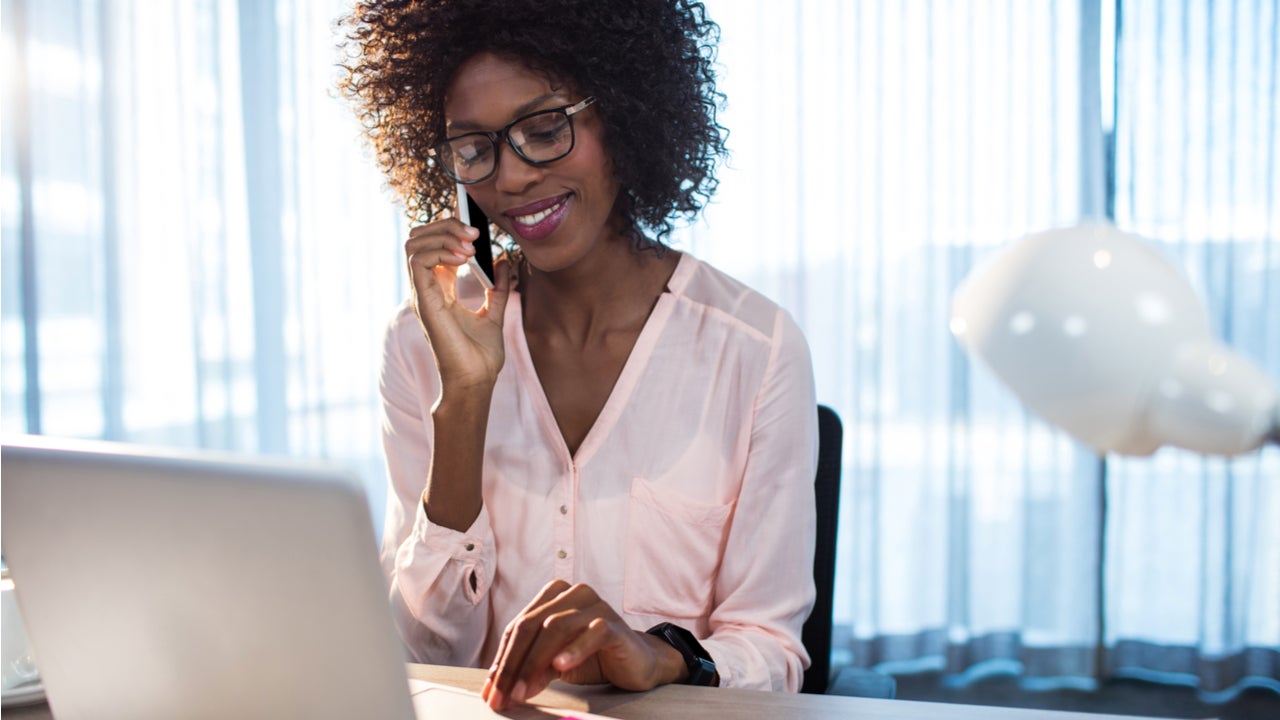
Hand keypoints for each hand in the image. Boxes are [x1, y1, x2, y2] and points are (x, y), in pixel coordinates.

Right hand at [404, 219, 515, 391]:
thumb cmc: (480, 356)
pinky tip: (463, 257)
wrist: (476, 380)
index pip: (434, 245)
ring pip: (414, 244)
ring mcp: (423, 293)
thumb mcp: (493, 313)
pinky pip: (418, 260)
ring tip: (470, 245)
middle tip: (474, 233)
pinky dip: (440, 250)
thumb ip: (496, 287)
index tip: (475, 226)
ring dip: (443, 235)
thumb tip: (503, 260)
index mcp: (441, 289)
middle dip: (445, 226)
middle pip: (420, 239)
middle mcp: (428, 288)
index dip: (450, 229)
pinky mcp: (424, 300)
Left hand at [480, 580, 686, 710]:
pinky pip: (592, 632)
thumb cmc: (593, 657)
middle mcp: (572, 593)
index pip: (517, 627)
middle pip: (530, 625)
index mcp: (553, 596)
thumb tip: (498, 688)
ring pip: (555, 627)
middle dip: (512, 665)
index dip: (501, 660)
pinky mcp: (614, 623)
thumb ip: (530, 666)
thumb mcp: (554, 663)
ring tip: (525, 690)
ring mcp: (595, 605)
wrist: (636, 663)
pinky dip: (574, 649)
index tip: (492, 692)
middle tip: (504, 695)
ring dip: (535, 662)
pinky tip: (560, 665)